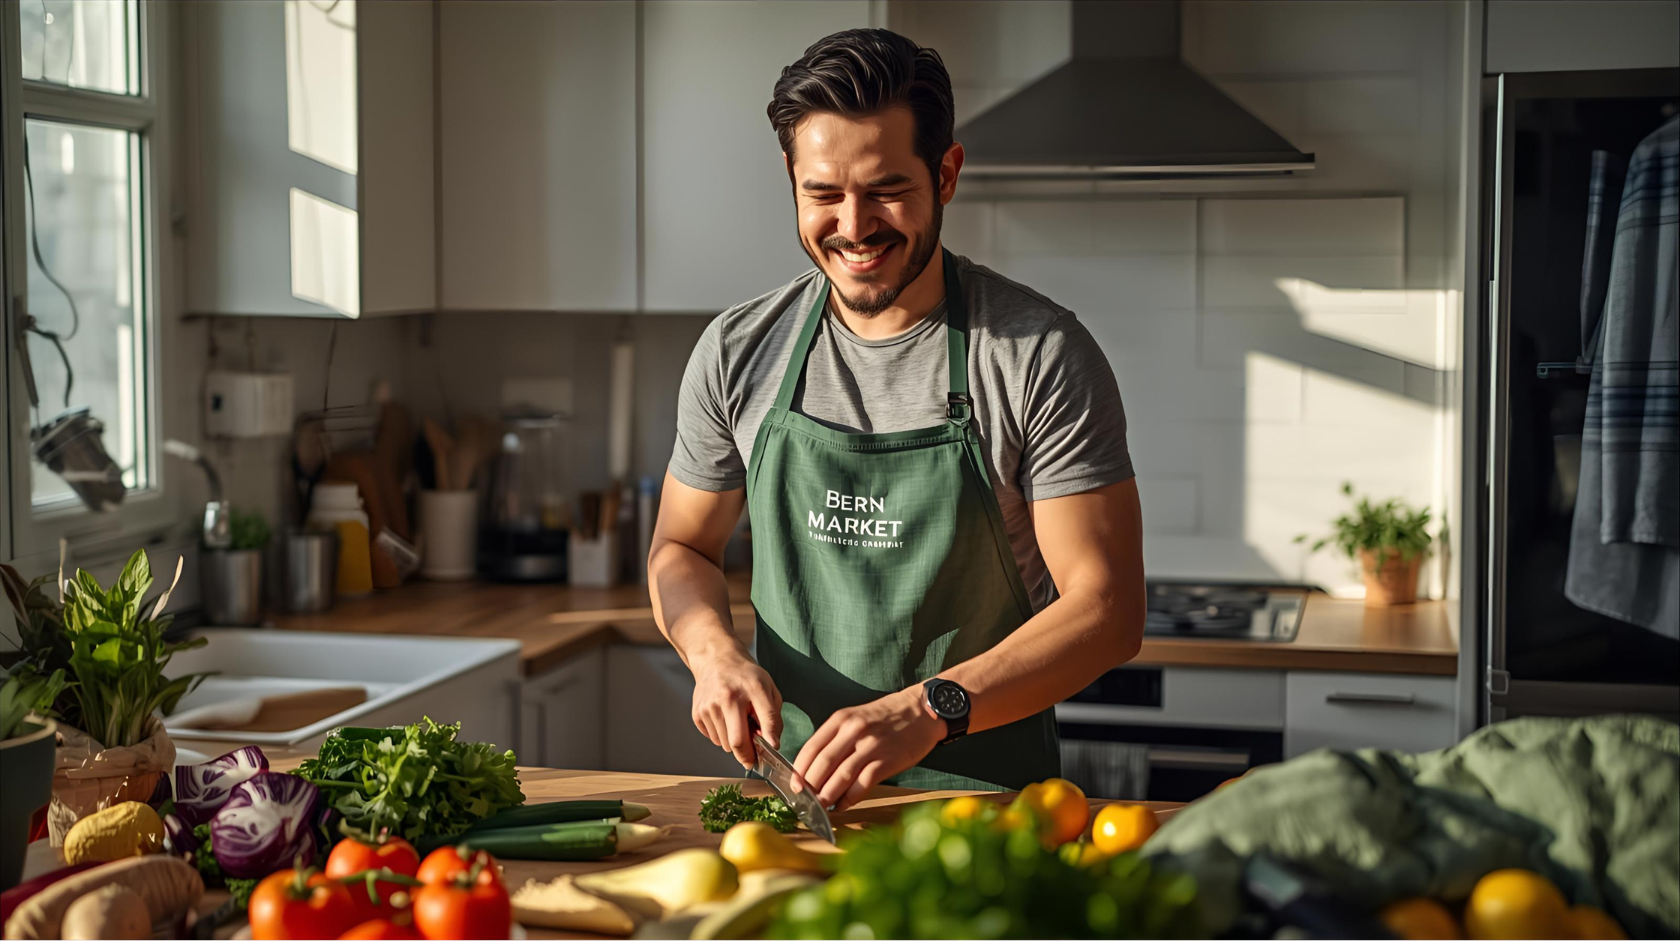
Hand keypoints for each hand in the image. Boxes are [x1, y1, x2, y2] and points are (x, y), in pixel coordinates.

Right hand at [690, 649, 782, 768]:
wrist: (715, 659)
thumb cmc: (745, 675)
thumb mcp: (767, 687)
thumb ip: (773, 715)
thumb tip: (771, 743)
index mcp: (752, 687)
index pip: (766, 719)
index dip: (771, 740)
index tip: (773, 750)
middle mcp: (728, 697)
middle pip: (737, 742)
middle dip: (747, 756)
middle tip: (753, 759)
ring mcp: (710, 706)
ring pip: (725, 744)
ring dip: (734, 742)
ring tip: (737, 724)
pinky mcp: (698, 712)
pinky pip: (713, 738)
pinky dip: (721, 736)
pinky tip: (724, 719)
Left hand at [791, 688, 943, 811]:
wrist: (922, 710)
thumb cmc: (886, 717)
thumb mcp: (856, 718)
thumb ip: (836, 738)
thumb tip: (814, 768)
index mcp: (841, 719)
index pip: (811, 748)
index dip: (799, 770)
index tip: (793, 786)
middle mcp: (854, 731)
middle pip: (823, 764)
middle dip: (810, 787)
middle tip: (804, 801)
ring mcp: (871, 746)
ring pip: (840, 776)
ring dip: (827, 796)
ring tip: (820, 808)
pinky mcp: (887, 760)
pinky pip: (862, 784)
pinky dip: (849, 799)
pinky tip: (843, 805)